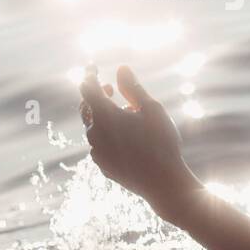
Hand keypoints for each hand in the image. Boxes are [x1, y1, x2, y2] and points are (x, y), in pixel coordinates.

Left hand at [79, 65, 201, 220]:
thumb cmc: (161, 142)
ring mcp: (97, 151)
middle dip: (96, 96)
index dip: (89, 75)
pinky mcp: (102, 165)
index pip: (88, 88)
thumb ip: (134, 88)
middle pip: (86, 107)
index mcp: (104, 115)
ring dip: (106, 117)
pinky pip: (101, 145)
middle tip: (109, 89)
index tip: (93, 66)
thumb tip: (121, 68)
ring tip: (128, 116)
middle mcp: (94, 132)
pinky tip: (129, 139)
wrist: (163, 182)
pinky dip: (110, 136)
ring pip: (95, 127)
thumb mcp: (152, 110)